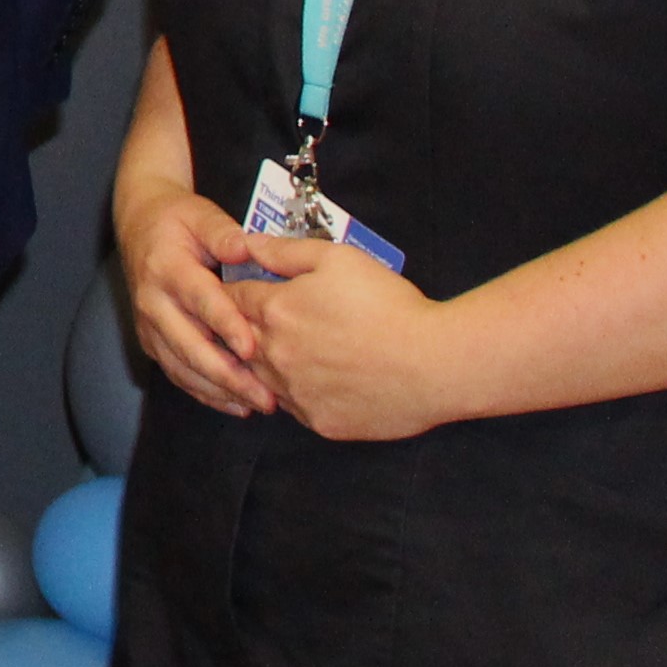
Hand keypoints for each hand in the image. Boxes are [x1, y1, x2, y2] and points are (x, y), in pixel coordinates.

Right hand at [117, 180, 281, 420]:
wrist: (138, 224)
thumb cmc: (176, 220)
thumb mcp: (200, 214)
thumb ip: (223, 232)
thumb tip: (245, 249)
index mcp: (167, 268)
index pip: (199, 300)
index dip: (225, 325)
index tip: (251, 348)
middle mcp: (153, 302)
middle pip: (189, 346)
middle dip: (228, 374)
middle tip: (265, 395)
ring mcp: (149, 325)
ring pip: (182, 367)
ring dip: (219, 390)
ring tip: (257, 404)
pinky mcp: (152, 341)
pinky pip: (177, 373)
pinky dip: (205, 392)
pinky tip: (235, 404)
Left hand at [226, 231, 455, 440]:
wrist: (436, 364)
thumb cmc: (389, 305)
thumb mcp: (337, 259)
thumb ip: (284, 251)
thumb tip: (246, 244)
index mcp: (275, 311)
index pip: (231, 299)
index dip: (238, 291)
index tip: (248, 289)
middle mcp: (275, 357)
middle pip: (239, 341)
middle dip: (247, 328)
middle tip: (275, 320)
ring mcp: (296, 395)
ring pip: (262, 378)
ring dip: (270, 363)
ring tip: (300, 350)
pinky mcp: (320, 423)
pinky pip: (295, 407)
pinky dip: (299, 393)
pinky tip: (322, 379)